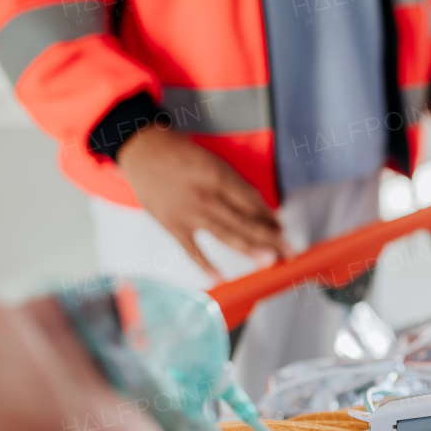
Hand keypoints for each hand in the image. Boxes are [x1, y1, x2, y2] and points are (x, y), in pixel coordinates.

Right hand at [116, 125, 286, 276]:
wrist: (143, 151)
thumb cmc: (181, 155)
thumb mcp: (212, 162)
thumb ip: (234, 185)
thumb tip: (259, 209)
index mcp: (218, 177)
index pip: (252, 203)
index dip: (269, 218)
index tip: (282, 229)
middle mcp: (206, 197)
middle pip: (244, 222)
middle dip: (269, 239)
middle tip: (288, 252)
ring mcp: (189, 214)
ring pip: (226, 236)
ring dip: (250, 250)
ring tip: (270, 261)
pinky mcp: (173, 226)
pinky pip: (192, 251)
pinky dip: (206, 266)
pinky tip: (221, 278)